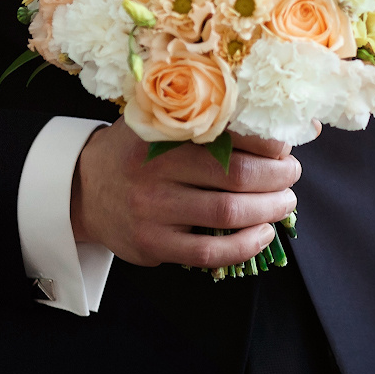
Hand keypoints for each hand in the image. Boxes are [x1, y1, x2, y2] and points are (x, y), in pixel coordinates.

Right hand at [70, 120, 299, 267]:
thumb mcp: (162, 122)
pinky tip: (262, 234)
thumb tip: (284, 125)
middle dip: (278, 176)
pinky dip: (245, 246)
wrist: (83, 189)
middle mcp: (156, 171)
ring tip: (284, 202)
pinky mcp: (152, 245)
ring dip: (269, 210)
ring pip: (228, 214)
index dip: (269, 142)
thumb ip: (211, 120)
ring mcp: (153, 211)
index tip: (285, 145)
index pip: (231, 133)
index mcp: (164, 132)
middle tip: (291, 174)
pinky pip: (208, 253)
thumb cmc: (137, 151)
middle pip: (236, 176)